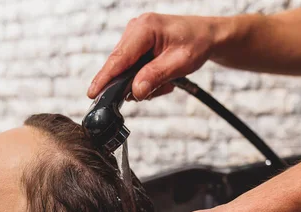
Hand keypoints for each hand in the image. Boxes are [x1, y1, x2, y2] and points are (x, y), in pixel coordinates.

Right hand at [87, 13, 227, 100]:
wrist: (208, 36)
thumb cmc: (197, 44)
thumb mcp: (180, 63)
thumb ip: (156, 77)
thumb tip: (136, 92)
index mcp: (145, 28)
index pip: (119, 59)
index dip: (105, 78)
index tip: (92, 94)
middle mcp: (135, 29)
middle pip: (120, 66)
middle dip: (134, 84)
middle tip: (160, 88)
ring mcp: (134, 36)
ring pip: (126, 70)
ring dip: (143, 82)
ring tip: (167, 82)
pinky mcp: (136, 45)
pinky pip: (132, 68)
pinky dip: (145, 78)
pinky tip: (162, 77)